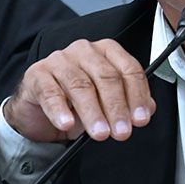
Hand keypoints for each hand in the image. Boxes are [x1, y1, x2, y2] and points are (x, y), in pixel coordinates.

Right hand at [5, 39, 155, 142]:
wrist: (40, 109)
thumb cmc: (77, 100)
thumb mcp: (107, 102)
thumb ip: (129, 102)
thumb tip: (147, 109)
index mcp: (107, 51)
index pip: (129, 69)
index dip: (137, 95)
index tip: (140, 119)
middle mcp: (84, 51)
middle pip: (106, 77)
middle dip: (116, 107)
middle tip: (121, 131)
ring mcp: (59, 60)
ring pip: (80, 85)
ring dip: (93, 112)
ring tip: (100, 133)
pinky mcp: (37, 74)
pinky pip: (50, 93)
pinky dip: (60, 110)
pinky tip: (67, 124)